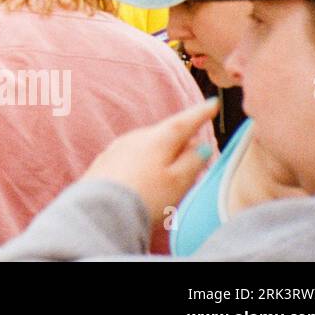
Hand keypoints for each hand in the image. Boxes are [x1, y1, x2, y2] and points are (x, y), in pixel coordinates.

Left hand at [82, 97, 219, 221]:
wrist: (102, 210)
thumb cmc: (145, 197)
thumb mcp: (179, 181)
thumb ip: (194, 161)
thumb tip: (202, 146)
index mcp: (159, 139)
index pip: (185, 122)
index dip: (201, 113)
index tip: (213, 104)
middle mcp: (137, 137)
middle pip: (166, 134)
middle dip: (182, 140)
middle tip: (197, 150)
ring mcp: (118, 147)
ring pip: (148, 144)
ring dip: (162, 153)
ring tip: (172, 172)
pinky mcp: (105, 161)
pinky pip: (132, 156)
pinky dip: (144, 162)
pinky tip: (145, 178)